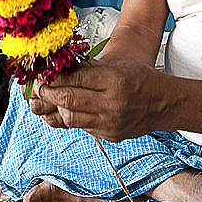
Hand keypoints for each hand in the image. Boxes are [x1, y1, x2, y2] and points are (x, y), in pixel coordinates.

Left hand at [33, 63, 166, 141]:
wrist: (164, 103)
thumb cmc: (140, 79)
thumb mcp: (117, 65)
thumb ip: (89, 69)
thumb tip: (59, 69)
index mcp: (114, 81)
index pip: (75, 79)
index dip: (54, 77)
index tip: (42, 73)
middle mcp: (112, 104)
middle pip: (68, 100)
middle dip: (47, 93)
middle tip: (38, 87)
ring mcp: (109, 123)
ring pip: (70, 118)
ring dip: (54, 108)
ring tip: (46, 99)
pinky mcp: (108, 136)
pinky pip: (80, 127)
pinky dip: (68, 118)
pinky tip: (62, 109)